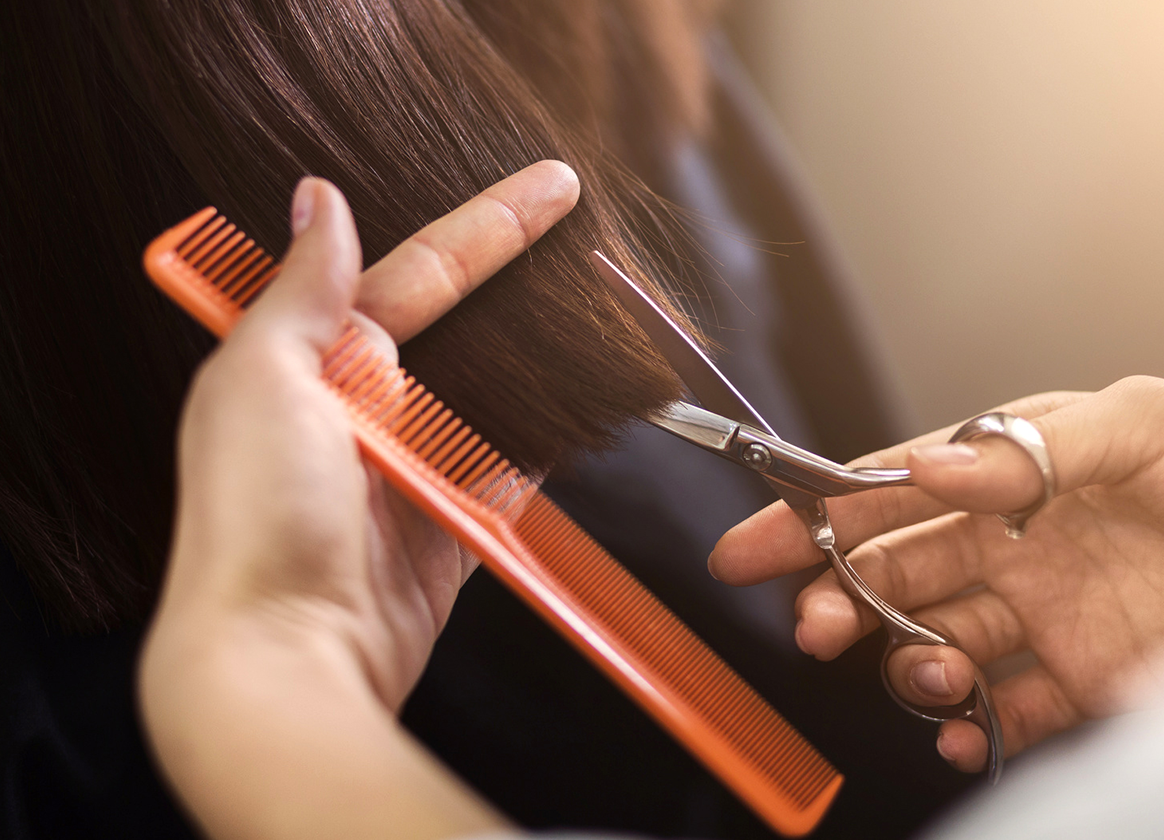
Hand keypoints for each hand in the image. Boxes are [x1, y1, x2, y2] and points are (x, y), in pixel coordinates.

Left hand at [140, 162, 577, 839]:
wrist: (284, 658)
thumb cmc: (253, 520)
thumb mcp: (260, 380)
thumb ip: (303, 290)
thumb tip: (318, 200)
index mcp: (313, 363)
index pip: (418, 274)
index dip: (489, 228)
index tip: (552, 188)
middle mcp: (363, 412)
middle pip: (464, 330)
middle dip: (523, 286)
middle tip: (589, 239)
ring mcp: (412, 473)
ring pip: (493, 398)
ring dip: (542, 363)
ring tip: (602, 319)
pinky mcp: (451, 531)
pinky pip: (512, 474)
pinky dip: (548, 446)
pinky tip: (586, 409)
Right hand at [711, 377, 1163, 772]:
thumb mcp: (1153, 426)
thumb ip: (1032, 448)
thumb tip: (926, 469)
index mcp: (1023, 469)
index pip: (896, 491)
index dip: (816, 517)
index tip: (749, 547)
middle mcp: (1025, 542)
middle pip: (900, 572)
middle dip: (842, 597)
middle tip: (819, 626)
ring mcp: (1054, 615)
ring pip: (940, 643)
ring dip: (909, 664)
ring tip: (928, 675)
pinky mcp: (1090, 682)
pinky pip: (1008, 714)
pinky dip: (971, 729)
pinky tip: (965, 731)